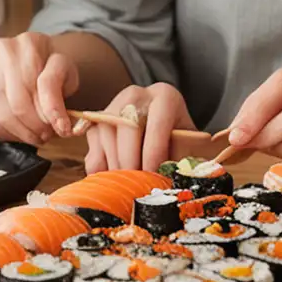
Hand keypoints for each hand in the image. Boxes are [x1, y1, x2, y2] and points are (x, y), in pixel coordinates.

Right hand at [0, 32, 78, 145]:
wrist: (32, 59)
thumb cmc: (49, 68)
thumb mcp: (67, 76)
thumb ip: (59, 96)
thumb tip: (59, 124)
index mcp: (27, 43)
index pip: (31, 92)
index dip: (43, 119)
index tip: (56, 130)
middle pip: (10, 106)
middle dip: (29, 129)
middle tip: (43, 137)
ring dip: (14, 134)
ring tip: (29, 135)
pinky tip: (11, 130)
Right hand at [82, 83, 196, 174]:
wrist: (161, 131)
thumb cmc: (178, 142)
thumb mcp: (189, 146)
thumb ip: (186, 158)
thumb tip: (180, 175)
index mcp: (164, 97)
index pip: (157, 122)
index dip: (154, 151)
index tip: (153, 174)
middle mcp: (136, 96)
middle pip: (127, 125)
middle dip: (130, 160)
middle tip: (135, 185)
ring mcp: (113, 107)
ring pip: (106, 135)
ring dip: (114, 165)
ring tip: (126, 185)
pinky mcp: (95, 123)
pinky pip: (92, 146)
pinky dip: (99, 167)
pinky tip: (111, 180)